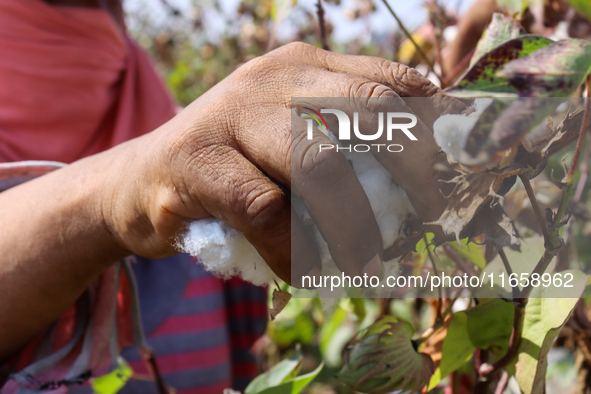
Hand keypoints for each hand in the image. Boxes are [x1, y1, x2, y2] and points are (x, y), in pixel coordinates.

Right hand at [107, 42, 454, 284]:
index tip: (449, 173)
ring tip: (363, 262)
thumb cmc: (232, 166)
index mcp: (303, 67)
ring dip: (353, 225)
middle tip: (427, 215)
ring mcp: (231, 114)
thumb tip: (421, 176)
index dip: (431, 124)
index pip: (388, 80)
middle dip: (413, 167)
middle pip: (369, 110)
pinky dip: (293, 253)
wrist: (141, 182)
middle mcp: (272, 79)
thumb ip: (341, 142)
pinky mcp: (196, 162)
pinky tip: (298, 273)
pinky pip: (267, 212)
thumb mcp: (289, 138)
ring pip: (319, 164)